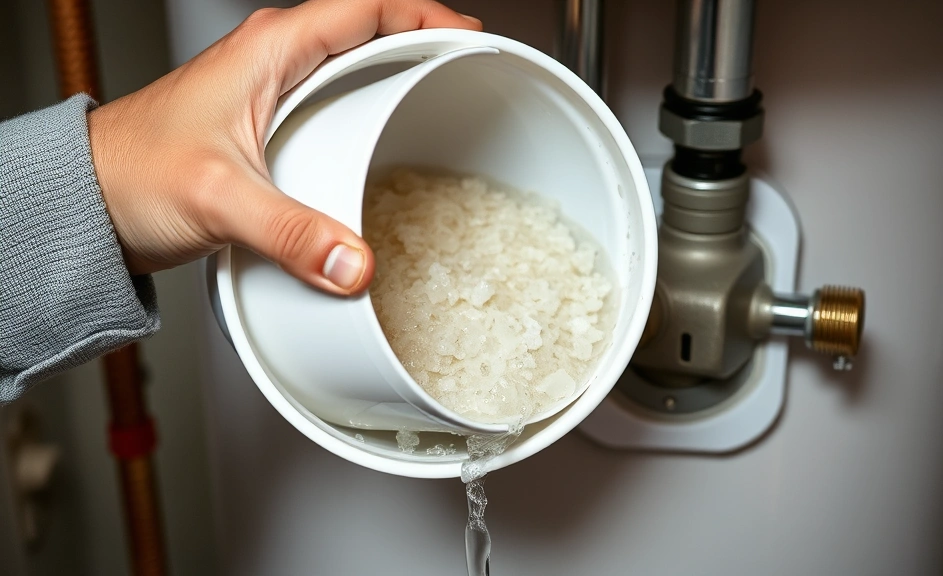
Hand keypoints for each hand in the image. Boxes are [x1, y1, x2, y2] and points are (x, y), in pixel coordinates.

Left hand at [87, 0, 481, 294]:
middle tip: (470, 73)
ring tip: (444, 104)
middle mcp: (275, 62)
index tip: (471, 37)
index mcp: (269, 49)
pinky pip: (339, 108)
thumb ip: (290, 232)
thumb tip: (353, 262)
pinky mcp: (272, 130)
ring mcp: (275, 95)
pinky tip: (390, 148)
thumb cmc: (131, 173)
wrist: (89, 202)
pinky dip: (374, 117)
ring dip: (401, 80)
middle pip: (371, 32)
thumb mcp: (218, 198)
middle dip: (426, 43)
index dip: (426, 16)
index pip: (366, 9)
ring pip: (356, 69)